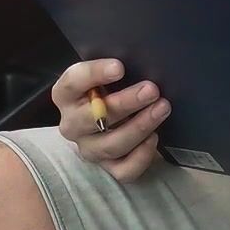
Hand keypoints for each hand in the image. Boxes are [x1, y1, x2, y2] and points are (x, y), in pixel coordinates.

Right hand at [52, 58, 170, 181]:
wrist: (112, 123)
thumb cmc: (111, 91)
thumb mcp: (109, 77)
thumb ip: (116, 70)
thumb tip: (143, 59)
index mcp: (67, 95)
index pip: (72, 83)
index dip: (94, 74)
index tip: (120, 67)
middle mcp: (73, 124)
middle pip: (92, 118)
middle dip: (125, 103)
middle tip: (152, 89)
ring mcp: (89, 148)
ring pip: (110, 145)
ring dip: (139, 126)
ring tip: (162, 108)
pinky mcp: (108, 168)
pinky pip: (123, 170)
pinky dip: (141, 155)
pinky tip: (154, 138)